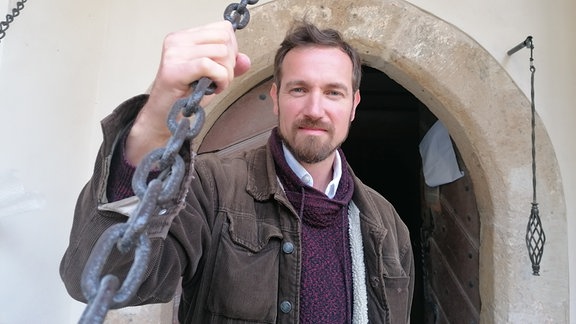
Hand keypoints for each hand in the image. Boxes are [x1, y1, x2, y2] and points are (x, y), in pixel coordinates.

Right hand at [126, 21, 250, 164]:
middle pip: (224, 38)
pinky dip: (220, 79)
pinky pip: (209, 66)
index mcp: (184, 37)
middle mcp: (177, 41)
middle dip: (230, 61)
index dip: (232, 48)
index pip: (222, 28)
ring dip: (226, 73)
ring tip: (215, 85)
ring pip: (220, 51)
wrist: (163, 116)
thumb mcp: (212, 77)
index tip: (224, 66)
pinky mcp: (174, 69)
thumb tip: (245, 60)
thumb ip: (229, 65)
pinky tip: (215, 88)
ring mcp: (174, 53)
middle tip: (221, 78)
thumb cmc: (184, 97)